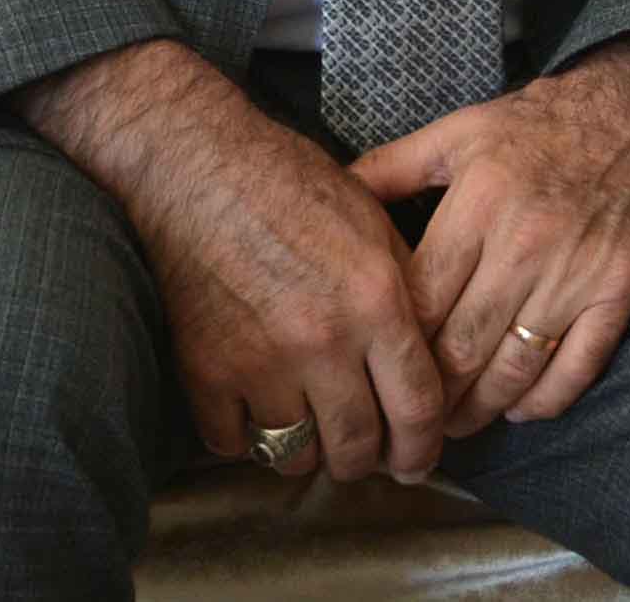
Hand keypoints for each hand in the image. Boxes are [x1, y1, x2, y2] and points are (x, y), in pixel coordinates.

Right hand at [18, 39, 447, 483]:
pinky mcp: (205, 372)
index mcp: (378, 301)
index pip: (418, 406)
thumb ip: (406, 290)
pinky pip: (235, 444)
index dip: (423, 447)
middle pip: (358, 445)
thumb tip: (430, 355)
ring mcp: (260, 363)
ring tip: (316, 435)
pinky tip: (260, 416)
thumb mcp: (374, 222)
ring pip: (296, 456)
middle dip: (370, 461)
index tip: (419, 460)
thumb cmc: (293, 184)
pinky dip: (250, 439)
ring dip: (311, 454)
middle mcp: (323, 341)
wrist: (199, 168)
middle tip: (370, 457)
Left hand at [350, 30, 629, 436]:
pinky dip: (545, 401)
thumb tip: (330, 196)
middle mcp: (524, 245)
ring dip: (479, 410)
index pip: (419, 303)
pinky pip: (578, 367)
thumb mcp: (460, 130)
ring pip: (514, 370)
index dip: (393, 348)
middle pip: (461, 349)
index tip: (377, 371)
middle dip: (428, 396)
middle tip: (407, 419)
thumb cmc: (542, 120)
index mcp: (477, 205)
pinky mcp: (619, 290)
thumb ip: (391, 167)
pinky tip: (520, 409)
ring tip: (455, 424)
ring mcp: (576, 273)